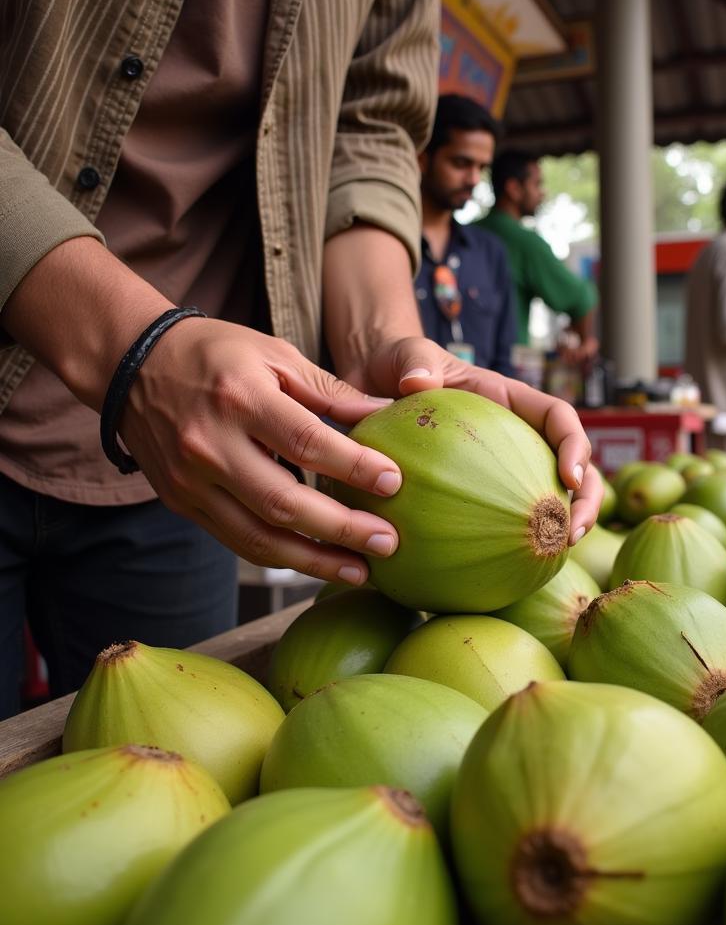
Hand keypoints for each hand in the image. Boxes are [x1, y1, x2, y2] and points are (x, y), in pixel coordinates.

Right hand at [118, 318, 409, 583]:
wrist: (132, 366)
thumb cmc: (216, 354)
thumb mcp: (275, 354)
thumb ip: (330, 390)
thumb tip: (384, 416)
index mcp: (240, 398)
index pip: (306, 442)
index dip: (353, 467)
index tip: (394, 482)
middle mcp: (210, 445)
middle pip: (284, 502)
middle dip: (342, 529)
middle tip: (388, 542)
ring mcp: (192, 480)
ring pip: (258, 537)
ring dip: (315, 560)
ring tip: (362, 570)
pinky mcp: (183, 503)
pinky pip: (237, 541)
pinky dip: (282, 557)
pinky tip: (319, 563)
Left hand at [351, 337, 600, 542]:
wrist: (373, 389)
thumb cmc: (399, 367)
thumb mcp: (406, 356)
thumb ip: (414, 363)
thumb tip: (417, 383)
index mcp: (509, 401)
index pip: (558, 418)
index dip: (575, 446)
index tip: (570, 477)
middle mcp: (516, 437)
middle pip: (573, 467)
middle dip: (586, 500)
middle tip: (571, 533)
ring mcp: (502, 468)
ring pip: (548, 499)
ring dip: (562, 528)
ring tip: (553, 558)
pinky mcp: (480, 495)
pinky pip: (501, 522)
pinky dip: (510, 546)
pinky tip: (499, 573)